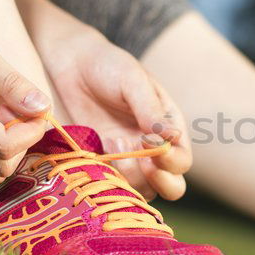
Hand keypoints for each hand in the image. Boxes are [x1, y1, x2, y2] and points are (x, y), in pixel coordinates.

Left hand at [36, 22, 191, 199]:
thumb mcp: (133, 80)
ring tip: (111, 144)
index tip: (146, 143)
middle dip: (159, 182)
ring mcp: (128, 159)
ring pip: (142, 191)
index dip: (170, 162)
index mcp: (170, 127)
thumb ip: (150, 109)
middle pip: (172, 186)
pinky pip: (112, 185)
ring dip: (129, 177)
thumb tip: (171, 137)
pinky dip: (106, 177)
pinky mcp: (103, 162)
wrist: (72, 63)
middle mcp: (154, 149)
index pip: (182, 160)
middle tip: (138, 163)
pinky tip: (97, 150)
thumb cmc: (109, 66)